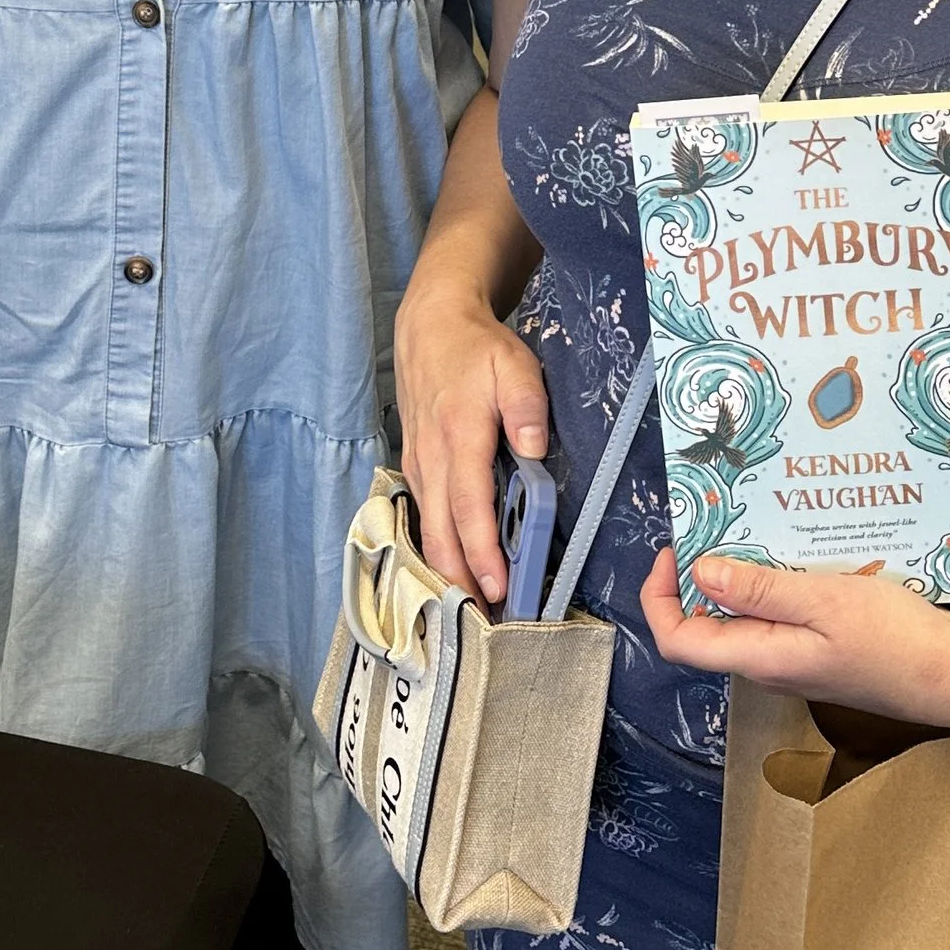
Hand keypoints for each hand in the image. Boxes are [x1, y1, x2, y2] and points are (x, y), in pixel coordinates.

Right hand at [392, 280, 549, 604]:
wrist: (429, 327)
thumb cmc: (476, 350)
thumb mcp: (513, 365)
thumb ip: (526, 406)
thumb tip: (533, 448)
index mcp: (459, 437)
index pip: (469, 508)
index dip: (481, 553)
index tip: (498, 587)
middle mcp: (432, 460)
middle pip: (440, 534)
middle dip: (461, 581)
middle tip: (487, 621)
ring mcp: (419, 465)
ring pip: (429, 531)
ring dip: (449, 570)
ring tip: (475, 607)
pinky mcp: (416, 467)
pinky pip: (426, 516)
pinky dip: (440, 547)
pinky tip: (458, 568)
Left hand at [640, 548, 949, 727]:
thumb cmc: (896, 641)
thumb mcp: (826, 602)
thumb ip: (760, 591)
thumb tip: (699, 573)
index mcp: (760, 657)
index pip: (679, 640)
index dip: (660, 597)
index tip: (675, 550)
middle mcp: (768, 663)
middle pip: (706, 624)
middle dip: (700, 574)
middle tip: (717, 524)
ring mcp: (793, 658)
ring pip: (743, 616)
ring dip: (740, 574)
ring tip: (754, 528)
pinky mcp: (817, 649)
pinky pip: (777, 615)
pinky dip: (773, 582)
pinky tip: (794, 551)